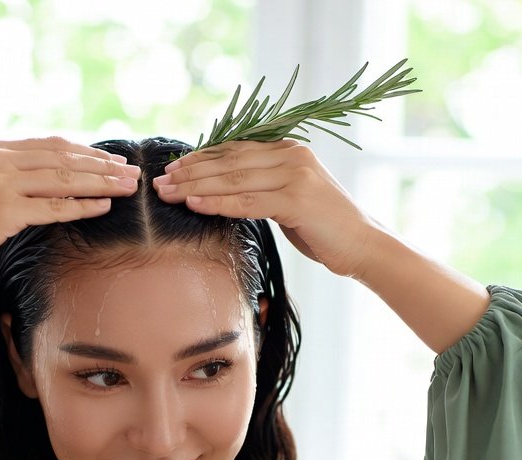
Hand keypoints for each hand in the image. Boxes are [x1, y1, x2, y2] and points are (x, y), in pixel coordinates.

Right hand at [0, 137, 140, 287]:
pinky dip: (82, 206)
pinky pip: (53, 207)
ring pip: (63, 178)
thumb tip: (47, 188)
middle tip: (133, 173)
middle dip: (102, 166)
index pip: (51, 145)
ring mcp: (0, 183)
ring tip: (127, 188)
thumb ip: (9, 182)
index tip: (112, 161)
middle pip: (63, 157)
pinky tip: (104, 206)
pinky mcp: (2, 211)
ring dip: (101, 183)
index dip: (86, 152)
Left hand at [152, 140, 374, 279]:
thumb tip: (223, 189)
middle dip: (190, 172)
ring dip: (196, 187)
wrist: (361, 246)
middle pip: (229, 162)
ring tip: (168, 194)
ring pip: (233, 179)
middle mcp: (292, 155)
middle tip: (160, 182)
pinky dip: (217, 203)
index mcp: (289, 150)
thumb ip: (262, 187)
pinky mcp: (297, 200)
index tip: (172, 168)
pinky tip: (193, 204)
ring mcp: (295, 175)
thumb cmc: (323, 228)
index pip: (234, 150)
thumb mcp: (288, 200)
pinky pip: (247, 202)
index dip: (200, 158)